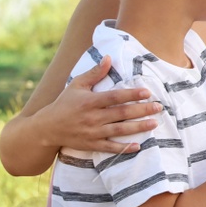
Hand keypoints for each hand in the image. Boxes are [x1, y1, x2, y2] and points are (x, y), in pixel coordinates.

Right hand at [47, 56, 164, 154]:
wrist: (47, 128)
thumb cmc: (64, 103)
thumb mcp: (77, 85)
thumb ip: (94, 73)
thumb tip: (108, 58)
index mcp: (89, 101)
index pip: (114, 97)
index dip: (131, 94)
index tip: (147, 92)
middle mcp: (92, 117)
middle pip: (121, 113)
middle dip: (141, 110)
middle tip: (158, 107)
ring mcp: (92, 133)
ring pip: (119, 130)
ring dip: (138, 127)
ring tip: (154, 123)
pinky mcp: (91, 145)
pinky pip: (110, 148)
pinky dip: (124, 148)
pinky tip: (138, 146)